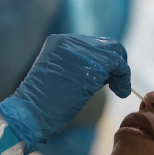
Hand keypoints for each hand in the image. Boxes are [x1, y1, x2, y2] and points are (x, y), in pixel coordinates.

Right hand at [0, 35, 129, 154]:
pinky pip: (117, 66)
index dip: (106, 60)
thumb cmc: (42, 102)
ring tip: (120, 90)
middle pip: (108, 44)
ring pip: (115, 54)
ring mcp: (79, 52)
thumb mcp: (58, 73)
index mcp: (59, 41)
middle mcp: (69, 41)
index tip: (110, 78)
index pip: (95, 43)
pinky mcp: (89, 67)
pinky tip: (121, 92)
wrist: (29, 113)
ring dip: (123, 73)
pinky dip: (124, 79)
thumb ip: (78, 65)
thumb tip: (105, 69)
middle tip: (118, 84)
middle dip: (118, 63)